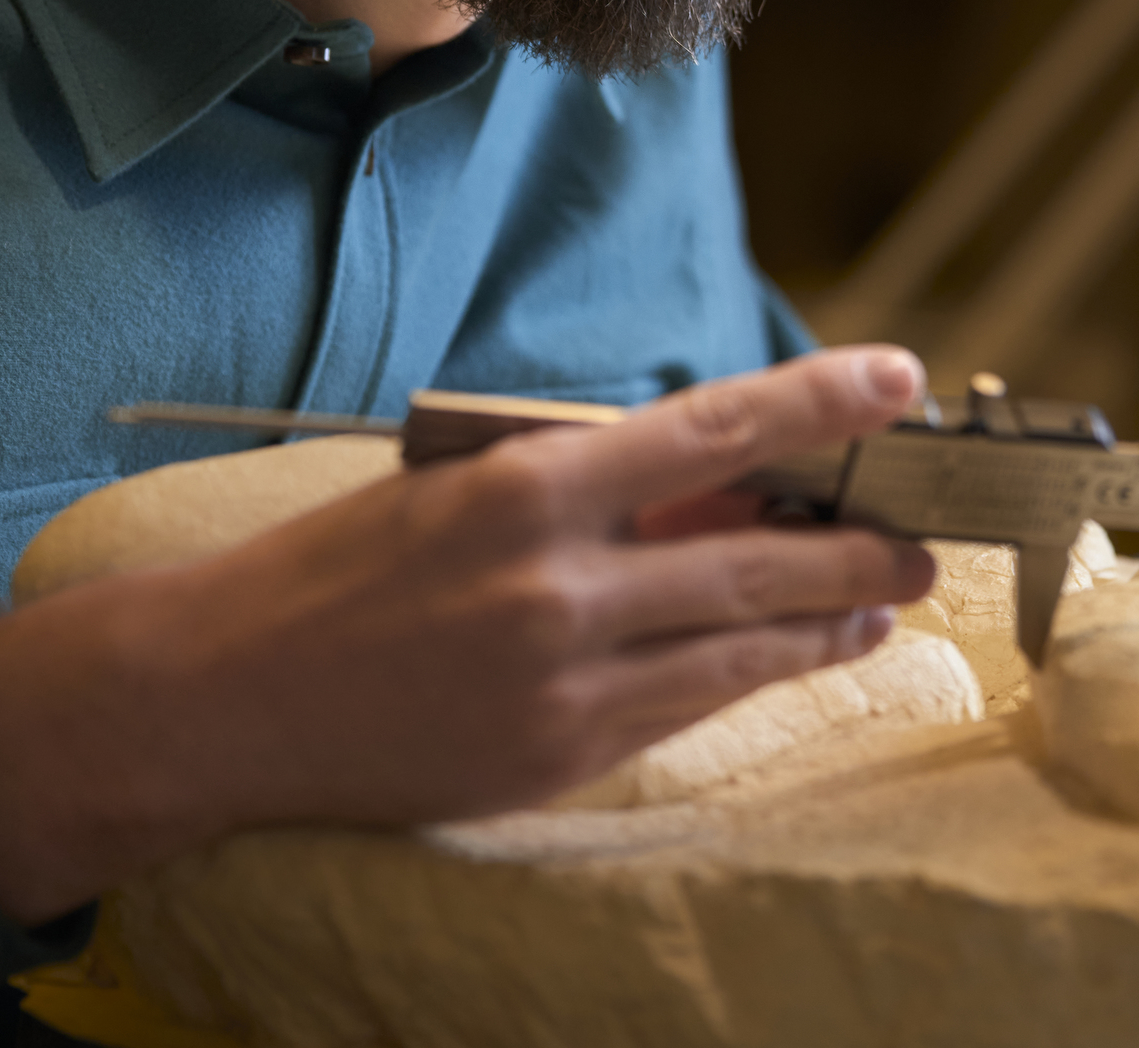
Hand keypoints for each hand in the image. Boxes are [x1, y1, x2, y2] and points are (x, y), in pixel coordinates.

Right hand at [0, 345, 934, 922]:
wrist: (219, 698)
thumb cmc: (335, 568)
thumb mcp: (457, 486)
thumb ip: (585, 483)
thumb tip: (714, 482)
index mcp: (525, 487)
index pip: (711, 430)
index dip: (817, 402)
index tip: (898, 379)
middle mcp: (557, 586)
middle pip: (754, 560)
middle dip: (856, 545)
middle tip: (920, 531)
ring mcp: (561, 683)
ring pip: (739, 649)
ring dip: (828, 620)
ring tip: (884, 597)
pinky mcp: (555, 759)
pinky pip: (684, 709)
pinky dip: (752, 676)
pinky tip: (798, 655)